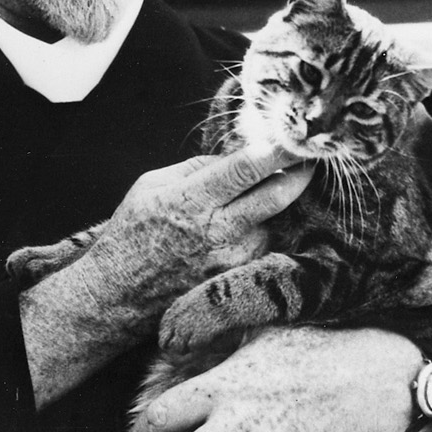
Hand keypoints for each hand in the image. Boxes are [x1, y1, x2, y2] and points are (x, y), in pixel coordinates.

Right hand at [70, 144, 312, 326]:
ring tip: (248, 203)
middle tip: (309, 159)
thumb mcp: (151, 185)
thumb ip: (197, 166)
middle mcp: (219, 232)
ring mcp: (233, 259)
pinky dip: (260, 231)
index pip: (245, 168)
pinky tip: (236, 233)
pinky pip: (263, 244)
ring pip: (272, 220)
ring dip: (272, 206)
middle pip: (277, 195)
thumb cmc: (133, 234)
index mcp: (192, 200)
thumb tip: (237, 153)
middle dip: (299, 173)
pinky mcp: (239, 279)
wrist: (121, 295)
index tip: (296, 135)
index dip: (277, 149)